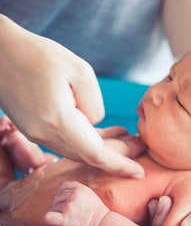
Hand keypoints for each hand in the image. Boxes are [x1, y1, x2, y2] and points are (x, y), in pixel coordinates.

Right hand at [0, 15, 143, 177]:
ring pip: (79, 150)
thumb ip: (94, 105)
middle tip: (141, 147)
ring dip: (105, 147)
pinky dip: (89, 140)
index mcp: (57, 120)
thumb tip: (95, 124)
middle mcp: (44, 134)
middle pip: (89, 155)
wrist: (0, 52)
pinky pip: (68, 142)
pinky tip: (109, 132)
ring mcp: (37, 134)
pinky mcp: (35, 128)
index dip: (119, 166)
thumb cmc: (40, 55)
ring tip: (129, 138)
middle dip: (118, 155)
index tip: (139, 173)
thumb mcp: (80, 72)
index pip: (95, 154)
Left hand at [43, 181, 108, 225]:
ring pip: (53, 207)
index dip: (64, 193)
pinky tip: (50, 220)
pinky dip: (48, 218)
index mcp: (79, 188)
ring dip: (57, 212)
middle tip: (68, 212)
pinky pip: (49, 216)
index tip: (68, 200)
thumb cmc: (96, 211)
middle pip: (57, 196)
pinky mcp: (65, 219)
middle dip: (60, 203)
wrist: (102, 224)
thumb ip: (77, 189)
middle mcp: (73, 195)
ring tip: (67, 218)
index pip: (63, 186)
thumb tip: (62, 191)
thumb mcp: (89, 193)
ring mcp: (68, 206)